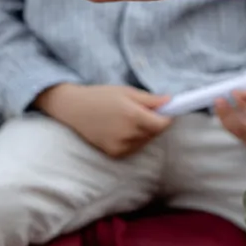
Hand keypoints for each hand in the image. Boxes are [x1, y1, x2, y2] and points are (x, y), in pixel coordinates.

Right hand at [35, 83, 171, 157]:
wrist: (74, 108)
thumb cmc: (101, 96)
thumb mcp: (126, 92)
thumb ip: (150, 99)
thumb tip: (171, 101)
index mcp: (133, 116)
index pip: (162, 124)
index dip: (167, 117)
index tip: (165, 110)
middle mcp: (129, 134)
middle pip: (155, 133)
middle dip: (154, 123)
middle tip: (142, 110)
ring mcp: (121, 146)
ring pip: (145, 141)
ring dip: (144, 132)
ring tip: (128, 119)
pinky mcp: (114, 154)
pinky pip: (133, 148)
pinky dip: (133, 140)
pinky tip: (121, 129)